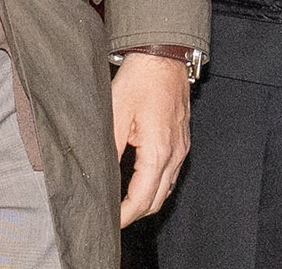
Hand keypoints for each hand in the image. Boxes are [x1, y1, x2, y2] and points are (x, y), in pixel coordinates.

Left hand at [113, 52, 190, 225]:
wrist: (163, 57)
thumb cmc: (140, 80)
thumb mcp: (114, 115)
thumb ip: (109, 151)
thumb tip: (99, 179)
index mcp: (158, 151)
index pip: (142, 199)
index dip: (124, 215)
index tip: (108, 222)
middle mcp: (175, 154)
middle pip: (157, 200)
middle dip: (135, 213)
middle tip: (112, 215)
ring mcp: (182, 148)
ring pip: (166, 189)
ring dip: (146, 200)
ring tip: (121, 202)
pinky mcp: (182, 141)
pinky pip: (171, 174)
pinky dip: (155, 184)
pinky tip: (138, 180)